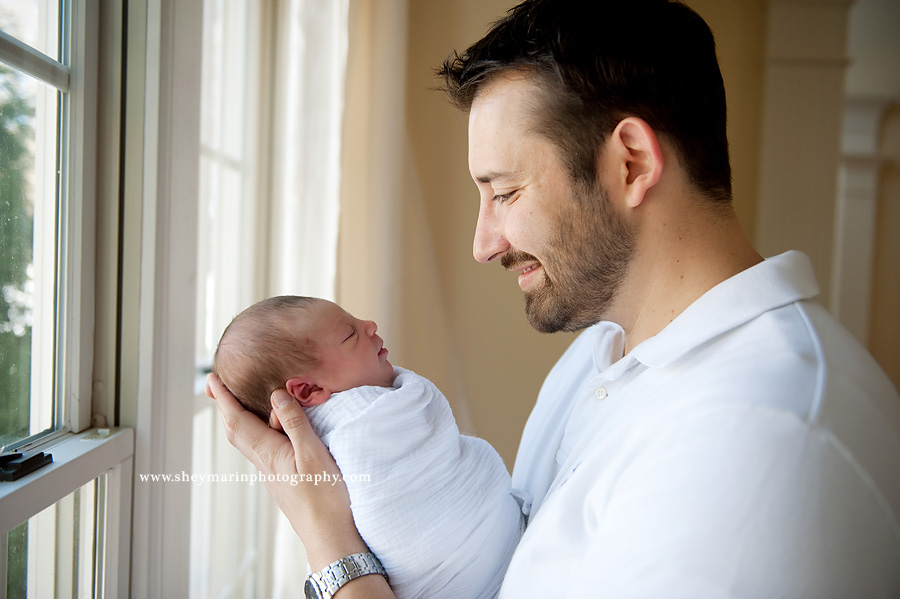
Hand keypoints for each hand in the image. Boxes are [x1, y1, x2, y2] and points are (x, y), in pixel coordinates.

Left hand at [206, 374, 366, 570]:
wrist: (329, 537)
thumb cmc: (325, 498)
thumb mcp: (313, 454)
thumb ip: (295, 423)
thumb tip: (276, 395)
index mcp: (269, 454)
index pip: (239, 420)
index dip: (225, 399)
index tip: (212, 380)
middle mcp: (265, 463)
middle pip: (237, 431)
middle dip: (226, 407)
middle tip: (218, 387)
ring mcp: (273, 473)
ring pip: (250, 440)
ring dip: (242, 418)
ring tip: (242, 401)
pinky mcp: (284, 480)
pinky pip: (264, 449)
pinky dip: (259, 431)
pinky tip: (272, 430)